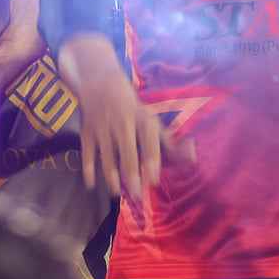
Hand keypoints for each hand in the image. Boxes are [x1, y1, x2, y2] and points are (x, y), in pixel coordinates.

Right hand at [64, 37, 193, 202]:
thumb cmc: (131, 107)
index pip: (149, 144)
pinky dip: (88, 170)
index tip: (153, 181)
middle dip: (132, 177)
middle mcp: (123, 124)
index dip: (152, 163)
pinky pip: (88, 154)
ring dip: (111, 178)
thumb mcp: (150, 118)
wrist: (100, 82)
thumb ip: (168, 141)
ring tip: (116, 193)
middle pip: (128, 154)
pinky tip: (92, 184)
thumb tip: (191, 159)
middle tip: (136, 197)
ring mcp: (104, 128)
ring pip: (107, 158)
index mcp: (142, 120)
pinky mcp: (87, 132)